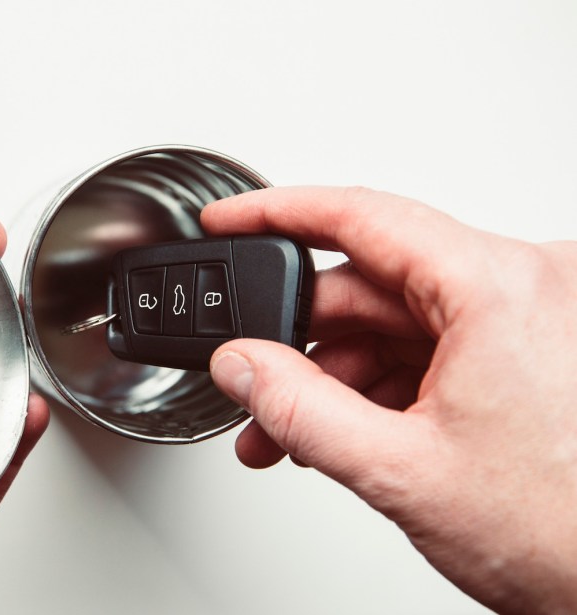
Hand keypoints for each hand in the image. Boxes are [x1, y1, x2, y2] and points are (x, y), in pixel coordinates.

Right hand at [202, 187, 576, 613]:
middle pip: (372, 282)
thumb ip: (300, 409)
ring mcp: (531, 316)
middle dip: (302, 340)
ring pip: (397, 319)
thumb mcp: (402, 471)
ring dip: (339, 373)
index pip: (361, 217)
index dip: (277, 213)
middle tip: (254, 381)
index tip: (228, 220)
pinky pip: (431, 344)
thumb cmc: (565, 533)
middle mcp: (525, 285)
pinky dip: (383, 383)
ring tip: (295, 432)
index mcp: (500, 288)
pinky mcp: (529, 348)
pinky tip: (349, 429)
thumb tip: (241, 365)